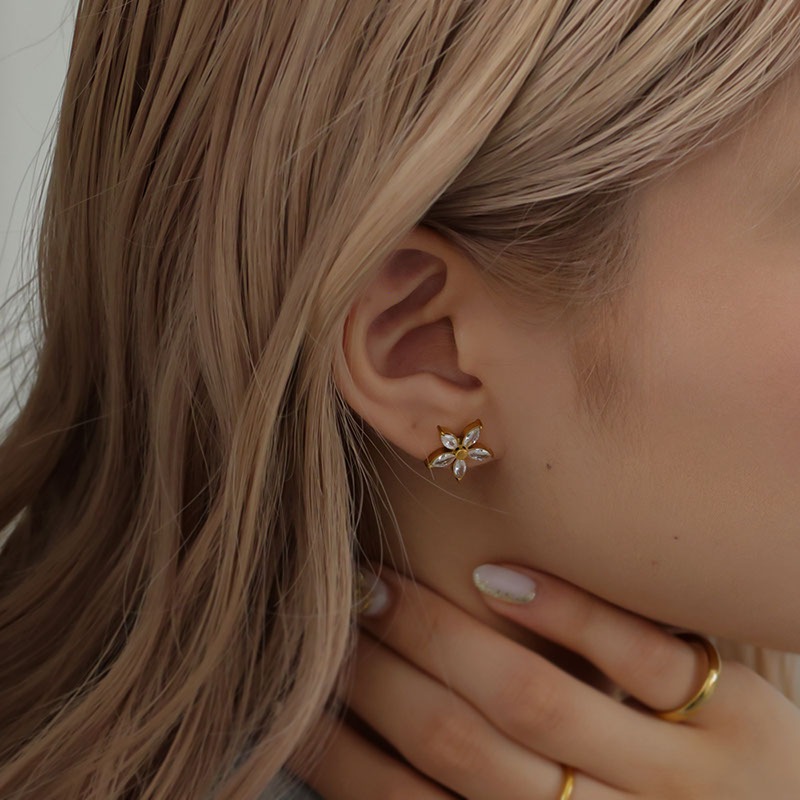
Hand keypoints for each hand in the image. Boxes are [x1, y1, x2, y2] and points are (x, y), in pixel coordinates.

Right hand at [293, 565, 799, 798]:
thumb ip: (479, 794)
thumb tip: (374, 753)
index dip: (342, 754)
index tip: (292, 693)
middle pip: (460, 746)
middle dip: (379, 676)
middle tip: (333, 611)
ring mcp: (676, 774)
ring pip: (536, 700)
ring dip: (446, 638)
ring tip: (379, 586)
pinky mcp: (730, 717)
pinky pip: (636, 655)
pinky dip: (564, 613)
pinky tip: (496, 573)